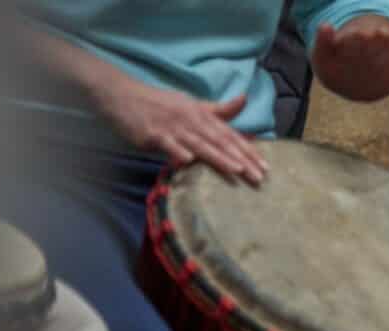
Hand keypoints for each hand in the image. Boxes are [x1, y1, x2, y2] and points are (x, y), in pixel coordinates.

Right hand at [93, 78, 265, 183]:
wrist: (122, 96)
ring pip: (200, 144)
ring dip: (218, 157)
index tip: (266, 168)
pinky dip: (177, 152)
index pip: (230, 135)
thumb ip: (218, 109)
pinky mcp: (152, 134)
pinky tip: (188, 162)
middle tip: (259, 177)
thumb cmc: (160, 103)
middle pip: (221, 142)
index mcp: (202, 115)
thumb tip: (244, 100)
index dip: (249, 151)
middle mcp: (192, 121)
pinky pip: (167, 144)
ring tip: (236, 169)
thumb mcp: (192, 105)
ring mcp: (173, 127)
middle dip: (242, 159)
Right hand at [311, 15, 388, 102]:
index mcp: (338, 73)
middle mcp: (357, 81)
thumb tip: (325, 25)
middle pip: (367, 62)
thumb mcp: (322, 54)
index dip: (354, 45)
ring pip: (383, 68)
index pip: (347, 58)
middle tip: (381, 32)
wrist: (351, 88)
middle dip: (374, 46)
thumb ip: (323, 40)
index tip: (361, 33)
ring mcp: (374, 84)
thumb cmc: (334, 64)